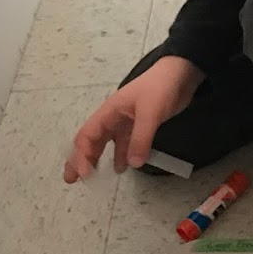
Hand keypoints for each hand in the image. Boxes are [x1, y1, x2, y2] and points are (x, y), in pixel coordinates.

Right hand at [63, 56, 203, 181]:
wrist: (181, 74)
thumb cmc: (160, 88)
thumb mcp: (150, 113)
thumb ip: (141, 138)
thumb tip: (133, 164)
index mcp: (109, 111)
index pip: (87, 136)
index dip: (82, 156)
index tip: (84, 175)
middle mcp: (113, 118)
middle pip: (91, 141)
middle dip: (80, 159)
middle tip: (72, 179)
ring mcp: (126, 122)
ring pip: (107, 143)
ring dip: (99, 158)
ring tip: (94, 178)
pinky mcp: (140, 125)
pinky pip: (125, 143)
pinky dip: (121, 155)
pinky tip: (123, 167)